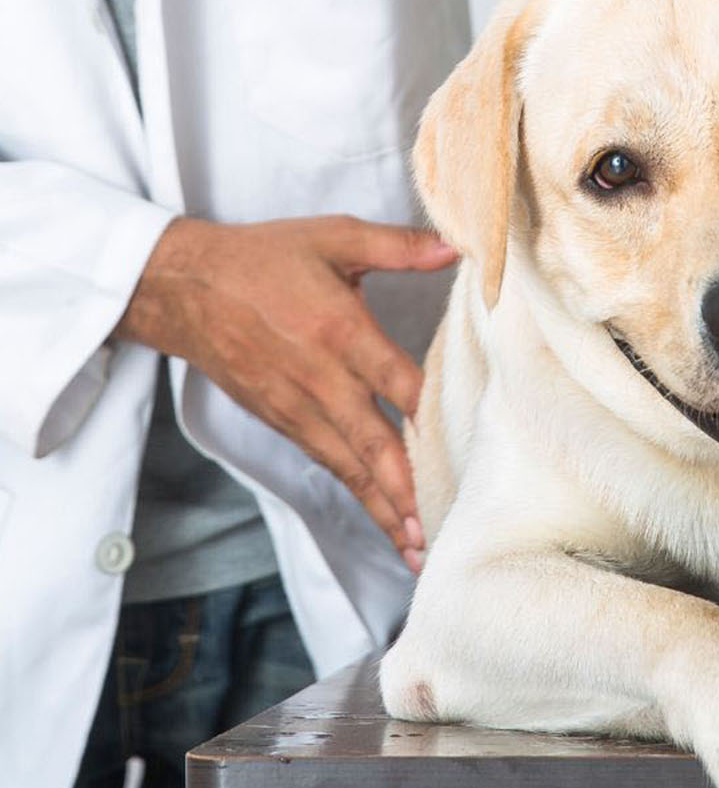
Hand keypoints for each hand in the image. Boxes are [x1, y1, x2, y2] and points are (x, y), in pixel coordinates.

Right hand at [117, 215, 456, 567]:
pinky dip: (358, 494)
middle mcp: (321, 380)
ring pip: (350, 466)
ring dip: (384, 508)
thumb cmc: (265, 259)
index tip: (464, 448)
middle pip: (372, 444)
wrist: (185, 288)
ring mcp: (298, 408)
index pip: (395, 381)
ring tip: (418, 550)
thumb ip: (396, 245)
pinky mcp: (283, 421)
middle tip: (436, 533)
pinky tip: (385, 518)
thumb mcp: (334, 237)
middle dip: (405, 490)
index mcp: (339, 332)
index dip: (430, 414)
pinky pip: (329, 463)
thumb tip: (456, 247)